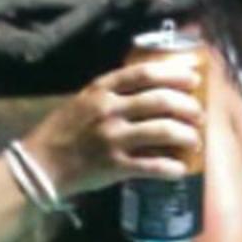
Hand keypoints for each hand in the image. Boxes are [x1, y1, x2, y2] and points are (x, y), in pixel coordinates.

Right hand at [21, 54, 205, 197]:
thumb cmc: (66, 130)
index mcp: (102, 89)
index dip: (175, 72)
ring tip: (196, 140)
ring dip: (187, 135)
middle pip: (161, 100)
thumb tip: (157, 88)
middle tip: (199, 113)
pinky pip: (153, 165)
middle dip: (188, 106)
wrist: (41, 164)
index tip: (195, 75)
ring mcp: (113, 138)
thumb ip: (115, 92)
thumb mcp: (86, 100)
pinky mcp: (115, 166)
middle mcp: (109, 110)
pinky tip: (182, 169)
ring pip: (163, 131)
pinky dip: (172, 167)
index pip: (145, 73)